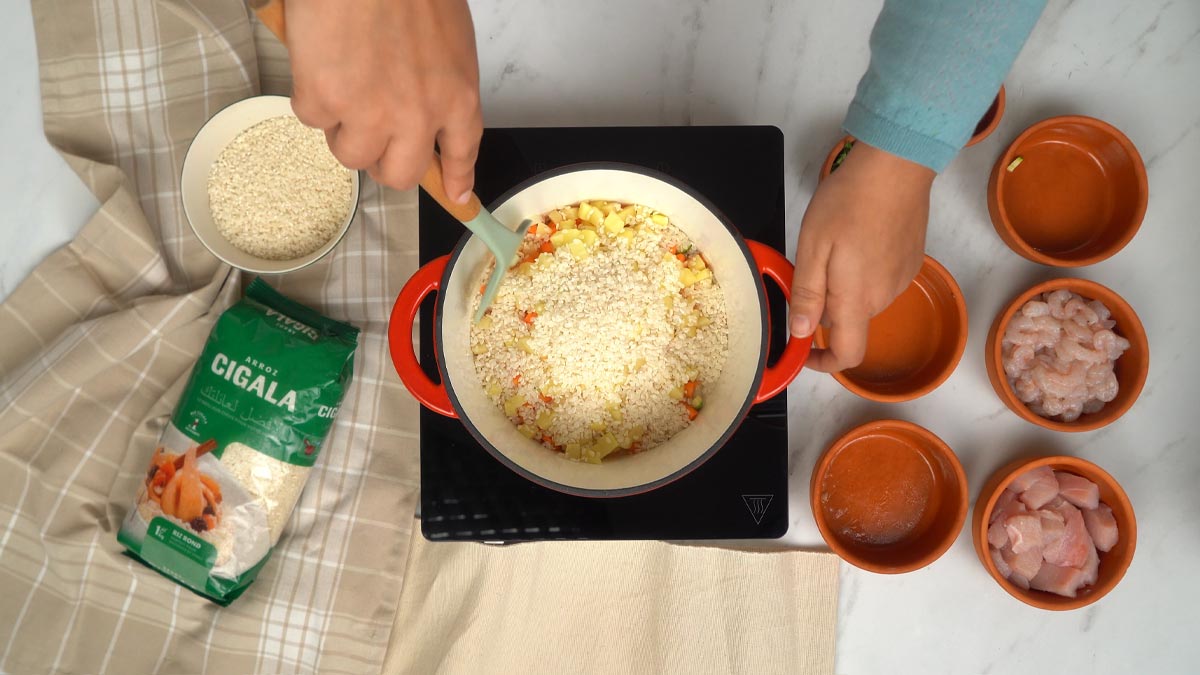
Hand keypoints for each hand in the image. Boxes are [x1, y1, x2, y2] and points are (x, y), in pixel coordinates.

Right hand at [285, 0, 481, 200]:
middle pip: (398, 174)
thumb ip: (441, 80)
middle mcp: (418, 116)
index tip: (456, 195)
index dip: (455, 178)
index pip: (461, 154)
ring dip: (342, 126)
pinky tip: (320, 59)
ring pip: (350, 153)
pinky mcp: (325, 101)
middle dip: (381, 158)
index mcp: (457, 97)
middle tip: (369, 130)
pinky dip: (311, 93)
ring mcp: (370, 114)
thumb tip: (428, 104)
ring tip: (342, 80)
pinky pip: (312, 119)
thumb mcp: (447, 37)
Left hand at [790, 141, 933, 371]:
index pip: (847, 354)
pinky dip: (863, 272)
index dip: (823, 363)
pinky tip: (857, 239)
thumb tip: (801, 333)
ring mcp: (901, 279)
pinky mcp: (911, 262)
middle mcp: (884, 297)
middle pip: (850, 323)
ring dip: (844, 287)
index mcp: (857, 299)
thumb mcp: (813, 247)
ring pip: (864, 300)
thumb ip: (807, 294)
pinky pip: (880, 281)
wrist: (896, 166)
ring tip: (834, 246)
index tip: (804, 352)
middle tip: (809, 268)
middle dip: (825, 309)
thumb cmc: (849, 202)